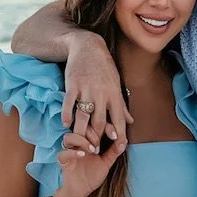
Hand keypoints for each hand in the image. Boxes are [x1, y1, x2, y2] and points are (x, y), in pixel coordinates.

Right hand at [55, 130, 125, 196]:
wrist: (82, 191)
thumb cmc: (93, 175)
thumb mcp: (107, 162)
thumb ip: (114, 151)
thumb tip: (124, 140)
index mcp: (88, 140)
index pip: (95, 125)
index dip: (106, 127)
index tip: (115, 135)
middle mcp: (78, 143)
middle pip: (81, 127)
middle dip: (93, 133)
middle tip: (100, 145)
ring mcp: (69, 151)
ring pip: (69, 136)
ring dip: (82, 140)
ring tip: (92, 150)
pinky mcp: (63, 160)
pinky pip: (63, 153)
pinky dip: (73, 152)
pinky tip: (83, 155)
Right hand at [60, 32, 129, 149]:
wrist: (88, 47)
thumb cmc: (104, 67)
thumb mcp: (116, 84)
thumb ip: (122, 105)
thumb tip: (131, 121)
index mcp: (114, 94)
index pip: (119, 119)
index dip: (120, 135)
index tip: (119, 147)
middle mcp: (101, 94)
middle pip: (99, 121)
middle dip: (98, 138)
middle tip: (94, 150)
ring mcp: (86, 89)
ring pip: (84, 115)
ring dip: (81, 131)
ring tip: (79, 142)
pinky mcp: (72, 85)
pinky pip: (69, 103)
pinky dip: (66, 115)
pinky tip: (65, 124)